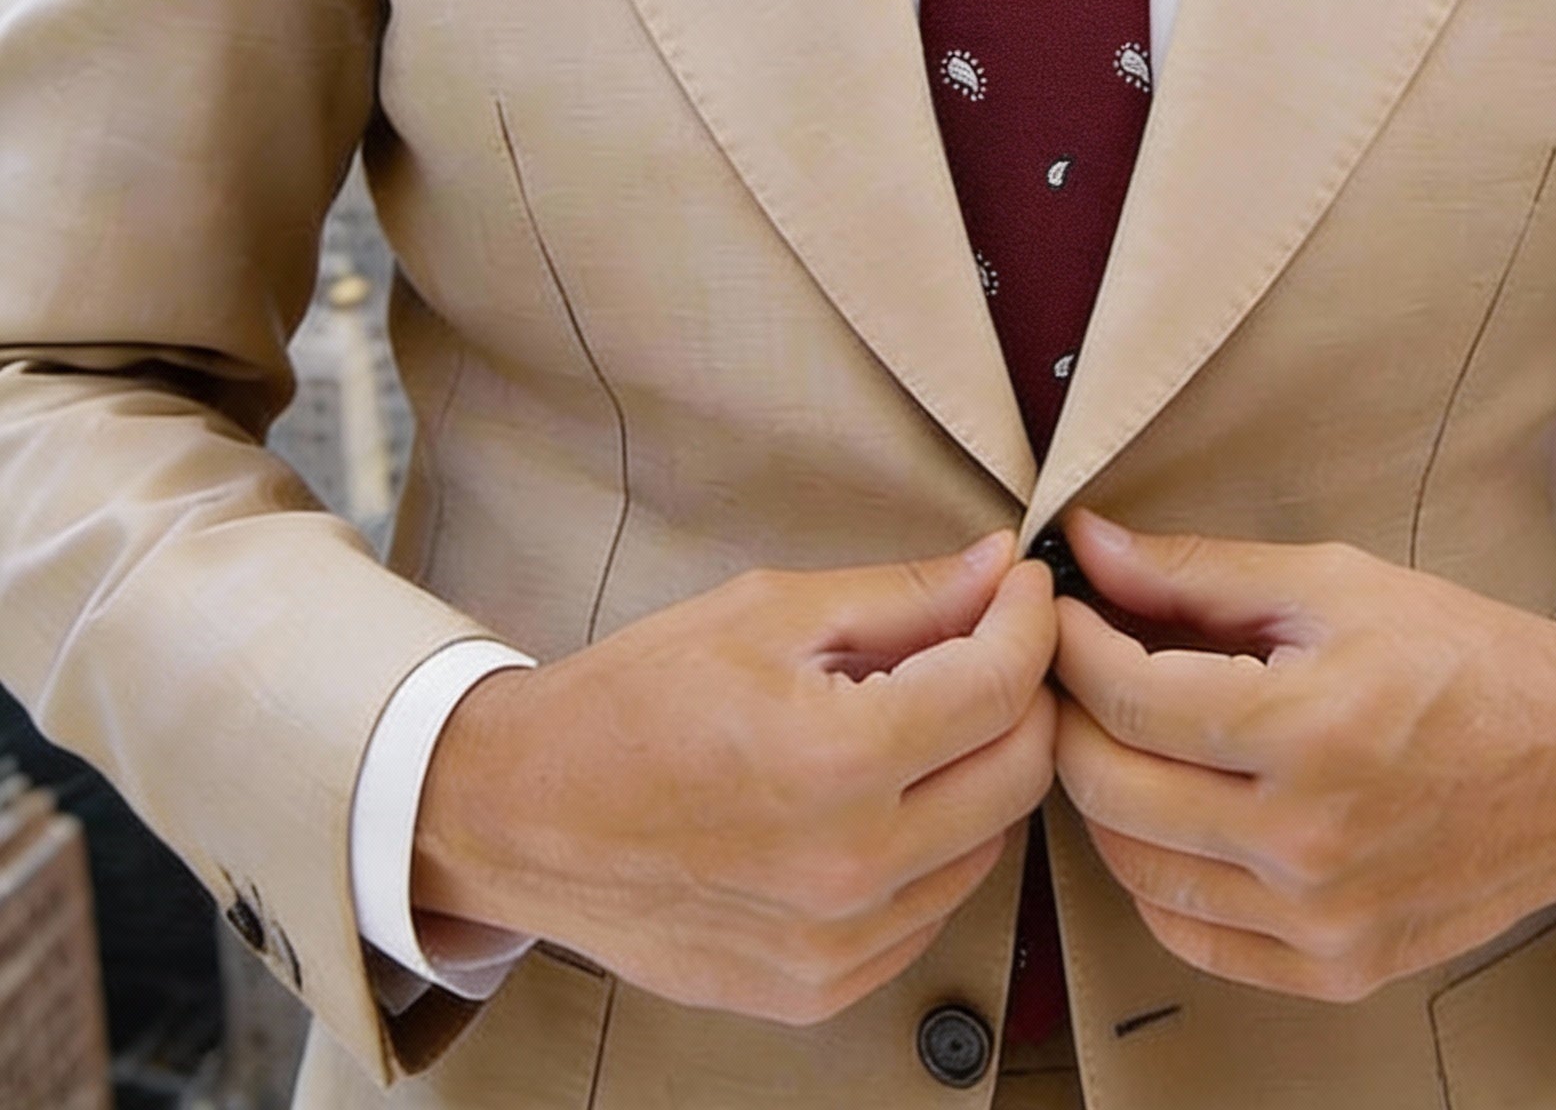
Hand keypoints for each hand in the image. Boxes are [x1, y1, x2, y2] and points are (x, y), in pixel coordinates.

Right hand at [413, 533, 1056, 1024]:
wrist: (524, 815)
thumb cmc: (633, 704)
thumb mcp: (768, 612)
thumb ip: (903, 595)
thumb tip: (998, 570)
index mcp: (835, 759)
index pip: (1001, 686)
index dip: (1029, 621)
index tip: (1022, 590)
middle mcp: (849, 866)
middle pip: (1021, 772)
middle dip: (1025, 692)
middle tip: (990, 643)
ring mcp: (837, 942)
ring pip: (989, 843)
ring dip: (981, 769)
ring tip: (923, 718)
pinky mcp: (820, 987)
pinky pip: (932, 908)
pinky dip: (934, 844)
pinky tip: (883, 795)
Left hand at [1051, 510, 1555, 1003]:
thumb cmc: (1463, 658)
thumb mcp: (1333, 584)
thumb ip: (1198, 572)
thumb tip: (1088, 545)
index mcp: (1308, 730)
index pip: (1127, 697)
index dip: (1072, 645)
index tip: (1062, 612)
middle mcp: (1308, 840)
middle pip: (1111, 787)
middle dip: (1070, 716)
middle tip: (1073, 669)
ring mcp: (1320, 917)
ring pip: (1136, 869)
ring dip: (1103, 796)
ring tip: (1117, 736)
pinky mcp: (1336, 966)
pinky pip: (1192, 938)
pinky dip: (1155, 877)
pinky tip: (1166, 816)